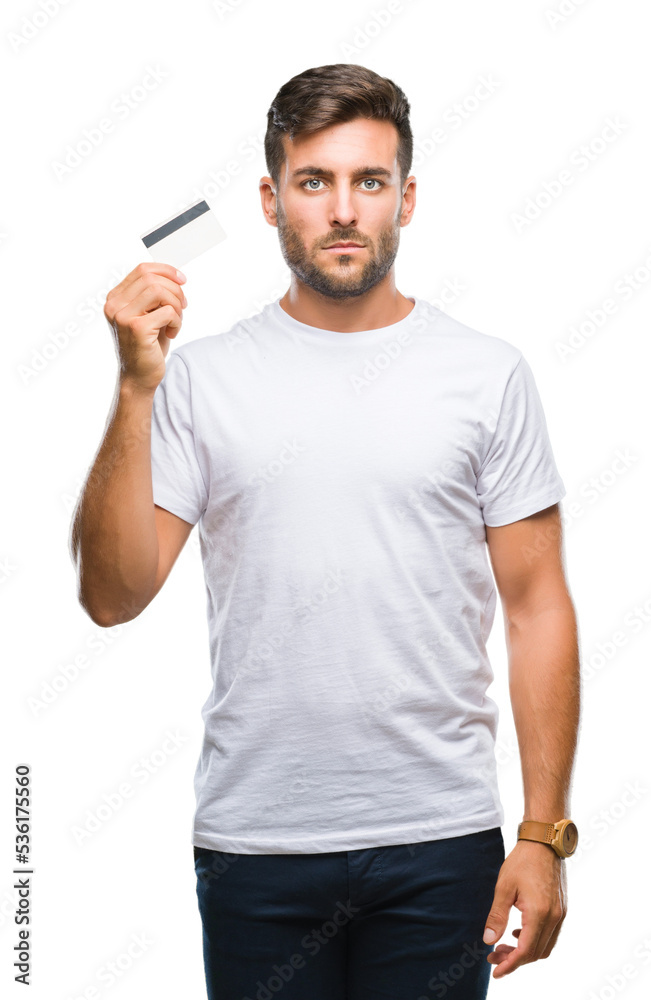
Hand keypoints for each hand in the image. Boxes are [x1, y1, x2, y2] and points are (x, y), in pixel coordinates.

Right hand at [103, 261, 187, 392]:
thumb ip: (154, 295)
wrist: (139, 377)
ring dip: (176, 306)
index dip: (166, 271)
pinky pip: (167, 311)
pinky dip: (177, 321)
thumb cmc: (146, 347)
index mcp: (116, 298)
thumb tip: (174, 277)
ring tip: (175, 321)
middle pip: (152, 278)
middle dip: (175, 290)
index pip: (142, 270)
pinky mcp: (137, 328)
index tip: (182, 280)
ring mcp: (123, 316)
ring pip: (160, 291)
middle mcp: (115, 305)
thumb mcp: (149, 314)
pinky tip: (172, 333)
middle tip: (182, 306)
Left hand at [482, 839, 566, 978]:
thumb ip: (497, 916)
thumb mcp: (503, 887)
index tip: (495, 970)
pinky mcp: (562, 909)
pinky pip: (550, 935)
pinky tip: (518, 932)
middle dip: (514, 960)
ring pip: (545, 947)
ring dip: (525, 952)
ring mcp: (561, 914)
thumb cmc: (522, 861)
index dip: (509, 964)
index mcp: (539, 914)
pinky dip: (535, 941)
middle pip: (536, 954)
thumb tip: (488, 941)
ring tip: (504, 946)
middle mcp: (554, 918)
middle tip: (493, 956)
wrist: (544, 841)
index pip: (525, 952)